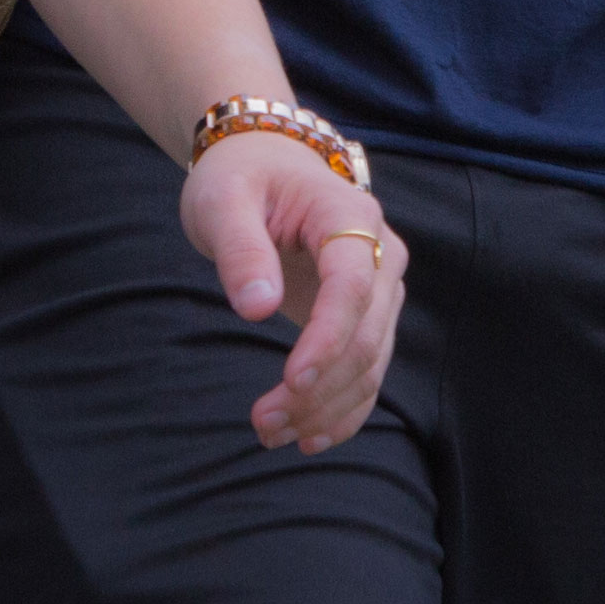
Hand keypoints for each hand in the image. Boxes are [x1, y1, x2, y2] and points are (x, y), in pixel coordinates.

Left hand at [178, 134, 405, 455]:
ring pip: (372, 363)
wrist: (265, 164)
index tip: (290, 382)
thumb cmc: (240, 178)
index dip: (328, 338)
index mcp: (350, 215)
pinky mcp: (366, 316)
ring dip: (327, 408)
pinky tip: (309, 439)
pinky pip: (368, 371)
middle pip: (367, 335)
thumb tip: (257, 309)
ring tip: (271, 434)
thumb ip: (240, 250)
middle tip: (262, 422)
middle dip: (319, 388)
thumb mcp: (223, 201)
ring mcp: (380, 287)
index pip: (352, 285)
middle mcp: (380, 253)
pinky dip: (343, 410)